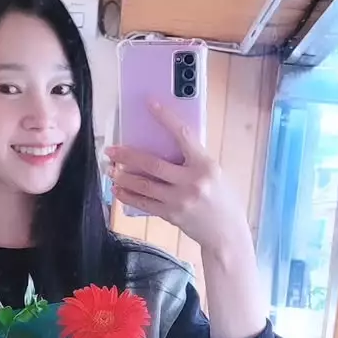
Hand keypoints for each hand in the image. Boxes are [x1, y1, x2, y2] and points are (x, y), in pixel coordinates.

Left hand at [106, 103, 249, 258]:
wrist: (227, 232)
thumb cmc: (222, 199)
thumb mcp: (214, 173)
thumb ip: (193, 160)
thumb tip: (166, 144)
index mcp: (205, 165)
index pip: (183, 135)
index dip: (165, 118)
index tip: (150, 104)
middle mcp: (191, 182)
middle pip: (152, 164)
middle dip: (127, 156)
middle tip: (112, 150)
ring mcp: (179, 200)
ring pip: (144, 185)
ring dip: (123, 176)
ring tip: (111, 170)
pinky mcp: (171, 215)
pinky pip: (144, 204)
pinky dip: (129, 196)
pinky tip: (118, 190)